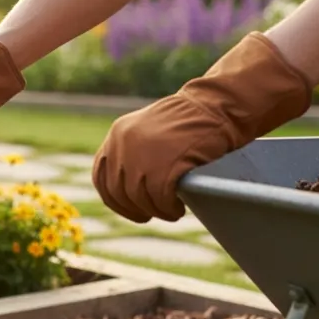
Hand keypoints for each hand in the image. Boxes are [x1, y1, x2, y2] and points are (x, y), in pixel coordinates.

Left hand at [92, 32, 311, 222]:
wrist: (217, 105)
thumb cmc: (190, 121)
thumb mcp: (149, 131)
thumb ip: (133, 152)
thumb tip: (124, 188)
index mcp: (117, 134)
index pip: (101, 176)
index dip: (114, 199)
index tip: (130, 208)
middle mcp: (123, 144)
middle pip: (120, 191)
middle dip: (136, 208)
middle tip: (154, 213)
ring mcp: (142, 155)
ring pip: (139, 198)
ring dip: (155, 210)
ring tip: (170, 211)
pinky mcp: (164, 166)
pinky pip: (159, 198)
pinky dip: (167, 208)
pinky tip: (177, 208)